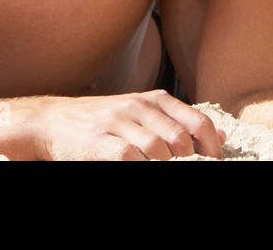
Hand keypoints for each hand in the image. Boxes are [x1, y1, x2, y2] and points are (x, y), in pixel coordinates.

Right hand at [26, 90, 225, 159]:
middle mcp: (139, 107)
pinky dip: (142, 167)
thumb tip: (220, 135)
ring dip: (168, 165)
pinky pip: (130, 158)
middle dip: (191, 160)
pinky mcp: (99, 142)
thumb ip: (178, 121)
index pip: (198, 121)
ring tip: (171, 171)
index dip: (212, 146)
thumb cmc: (102, 120)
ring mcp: (119, 123)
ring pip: (158, 150)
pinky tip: (143, 169)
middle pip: (181, 138)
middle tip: (192, 170)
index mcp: (156, 99)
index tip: (215, 161)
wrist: (52, 120)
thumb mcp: (143, 113)